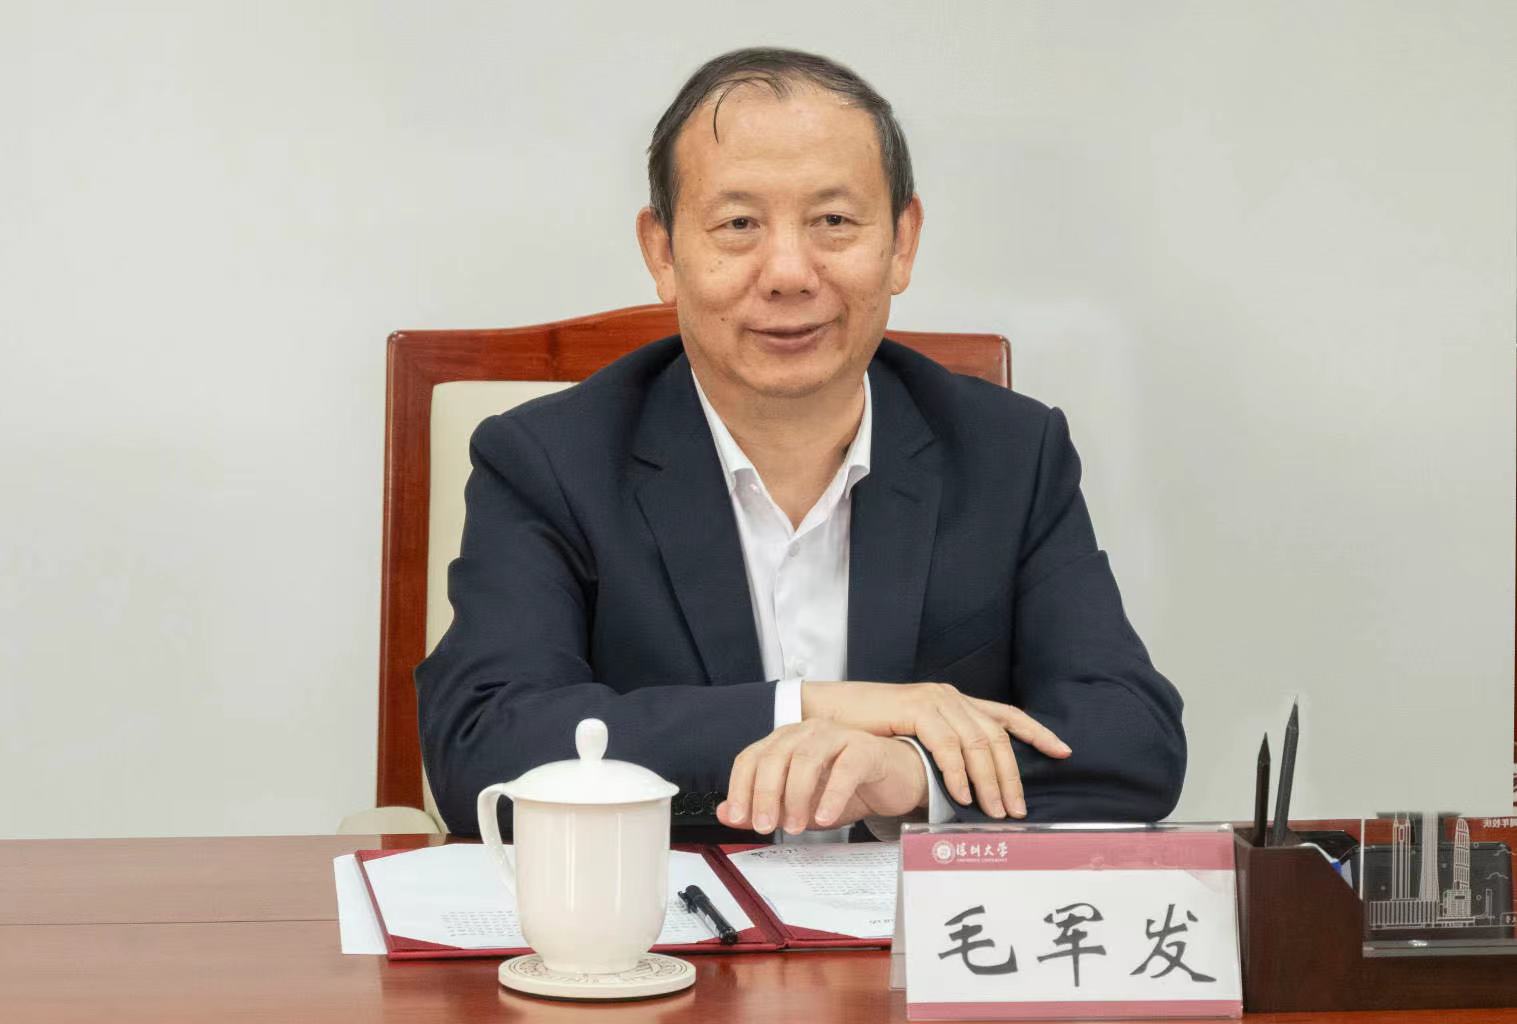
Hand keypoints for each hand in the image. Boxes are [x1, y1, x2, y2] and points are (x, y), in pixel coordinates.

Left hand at [715, 721, 927, 834]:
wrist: (895, 780)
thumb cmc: (848, 788)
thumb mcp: (800, 804)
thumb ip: (763, 806)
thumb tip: (726, 814)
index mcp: (786, 741)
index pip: (751, 757)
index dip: (741, 788)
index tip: (740, 818)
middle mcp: (807, 733)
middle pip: (775, 756)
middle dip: (766, 794)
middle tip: (767, 826)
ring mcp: (838, 736)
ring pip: (806, 758)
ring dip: (796, 795)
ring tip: (797, 825)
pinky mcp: (866, 748)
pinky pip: (845, 768)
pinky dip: (832, 794)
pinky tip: (826, 817)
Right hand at [801, 681, 1071, 818]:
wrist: (829, 711)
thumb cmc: (869, 730)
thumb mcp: (915, 738)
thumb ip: (943, 749)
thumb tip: (971, 782)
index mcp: (956, 702)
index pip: (1006, 715)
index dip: (1038, 732)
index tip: (1064, 752)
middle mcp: (951, 697)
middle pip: (997, 737)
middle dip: (1011, 776)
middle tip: (1018, 810)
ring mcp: (935, 699)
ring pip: (978, 743)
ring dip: (989, 782)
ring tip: (994, 812)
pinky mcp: (916, 707)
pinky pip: (947, 744)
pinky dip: (957, 772)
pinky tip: (960, 795)